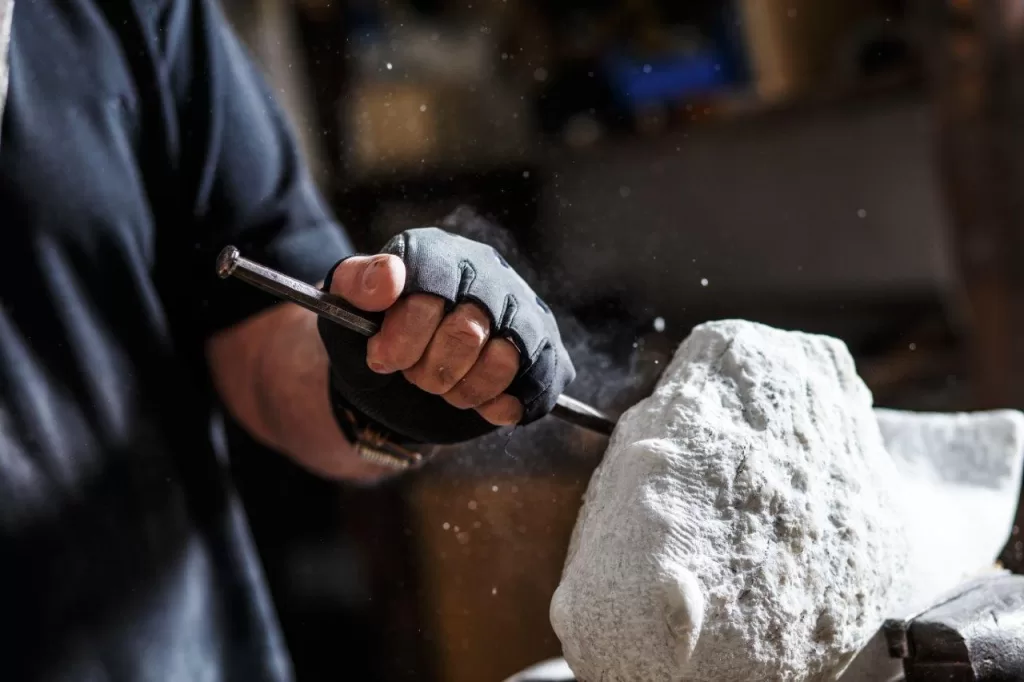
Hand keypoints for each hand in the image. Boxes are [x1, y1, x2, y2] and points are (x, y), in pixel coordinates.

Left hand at [317, 224, 574, 445]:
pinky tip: (480, 405)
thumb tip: (389, 279)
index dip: (405, 333)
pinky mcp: (544, 351)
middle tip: (413, 375)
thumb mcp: (344, 309)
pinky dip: (504, 403)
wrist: (395, 380)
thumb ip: (356, 284)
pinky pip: (541, 380)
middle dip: (431, 369)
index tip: (382, 357)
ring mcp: (521, 311)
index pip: (432, 287)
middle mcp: (486, 273)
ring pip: (507, 358)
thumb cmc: (372, 337)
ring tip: (444, 388)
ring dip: (465, 390)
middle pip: (469, 330)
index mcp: (437, 253)